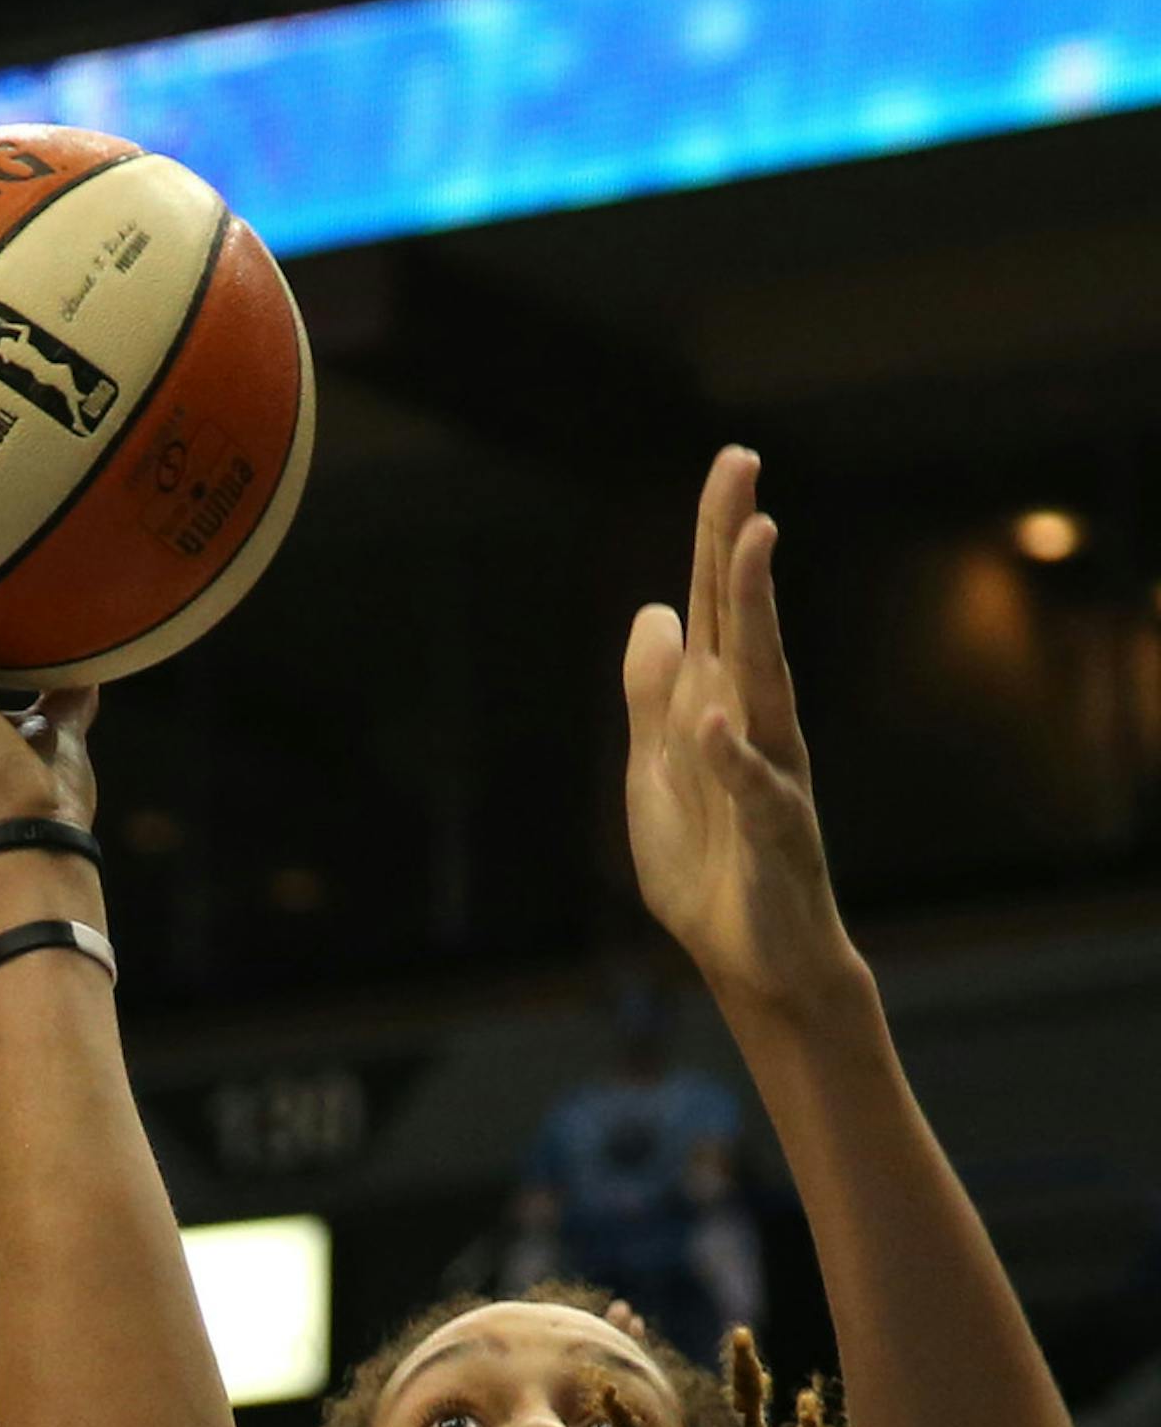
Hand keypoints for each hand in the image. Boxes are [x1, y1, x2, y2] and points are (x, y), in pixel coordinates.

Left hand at [623, 448, 857, 1015]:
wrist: (755, 963)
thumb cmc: (711, 869)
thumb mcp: (656, 772)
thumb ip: (652, 696)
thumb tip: (654, 611)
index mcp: (719, 707)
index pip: (714, 611)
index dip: (717, 539)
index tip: (731, 463)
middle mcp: (755, 725)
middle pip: (743, 622)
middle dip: (738, 546)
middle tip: (741, 465)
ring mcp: (771, 776)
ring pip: (764, 682)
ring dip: (755, 617)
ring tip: (751, 547)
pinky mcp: (774, 836)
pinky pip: (754, 790)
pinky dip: (733, 757)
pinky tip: (716, 718)